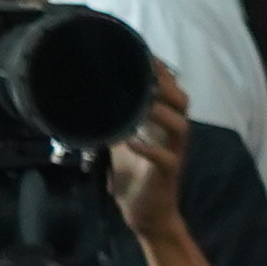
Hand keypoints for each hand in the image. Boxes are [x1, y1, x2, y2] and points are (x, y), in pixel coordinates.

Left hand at [111, 65, 194, 251]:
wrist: (145, 213)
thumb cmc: (131, 173)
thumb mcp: (118, 137)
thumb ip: (111, 115)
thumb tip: (84, 92)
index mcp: (161, 122)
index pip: (168, 89)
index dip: (158, 70)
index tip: (140, 51)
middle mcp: (172, 133)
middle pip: (181, 101)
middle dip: (165, 84)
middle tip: (144, 70)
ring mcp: (173, 153)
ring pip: (179, 125)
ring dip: (160, 112)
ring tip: (142, 102)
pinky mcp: (167, 173)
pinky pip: (165, 158)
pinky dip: (149, 149)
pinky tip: (132, 142)